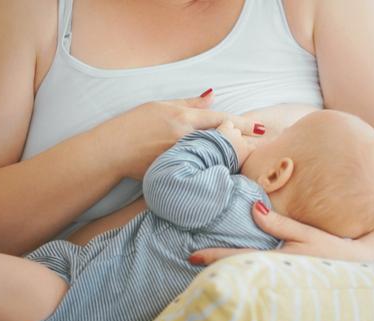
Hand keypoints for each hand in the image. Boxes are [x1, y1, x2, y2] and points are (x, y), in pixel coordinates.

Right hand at [112, 90, 263, 179]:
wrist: (111, 151)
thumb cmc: (132, 125)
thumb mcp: (160, 106)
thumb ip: (189, 103)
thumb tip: (212, 96)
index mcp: (182, 118)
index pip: (220, 119)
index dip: (243, 123)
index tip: (262, 128)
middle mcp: (184, 137)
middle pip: (222, 140)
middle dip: (243, 143)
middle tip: (261, 147)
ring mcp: (180, 156)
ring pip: (214, 157)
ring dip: (230, 157)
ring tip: (246, 159)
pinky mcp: (175, 171)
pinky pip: (199, 169)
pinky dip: (212, 169)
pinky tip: (222, 172)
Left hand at [190, 201, 373, 264]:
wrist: (357, 271)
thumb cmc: (333, 250)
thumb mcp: (307, 233)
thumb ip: (279, 223)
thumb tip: (254, 207)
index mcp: (277, 262)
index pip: (237, 258)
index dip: (213, 256)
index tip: (191, 256)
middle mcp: (272, 275)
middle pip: (234, 272)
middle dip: (211, 268)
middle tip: (187, 259)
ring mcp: (276, 282)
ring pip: (242, 277)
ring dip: (222, 271)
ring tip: (201, 264)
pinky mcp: (280, 283)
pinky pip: (253, 278)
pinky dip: (238, 273)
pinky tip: (228, 269)